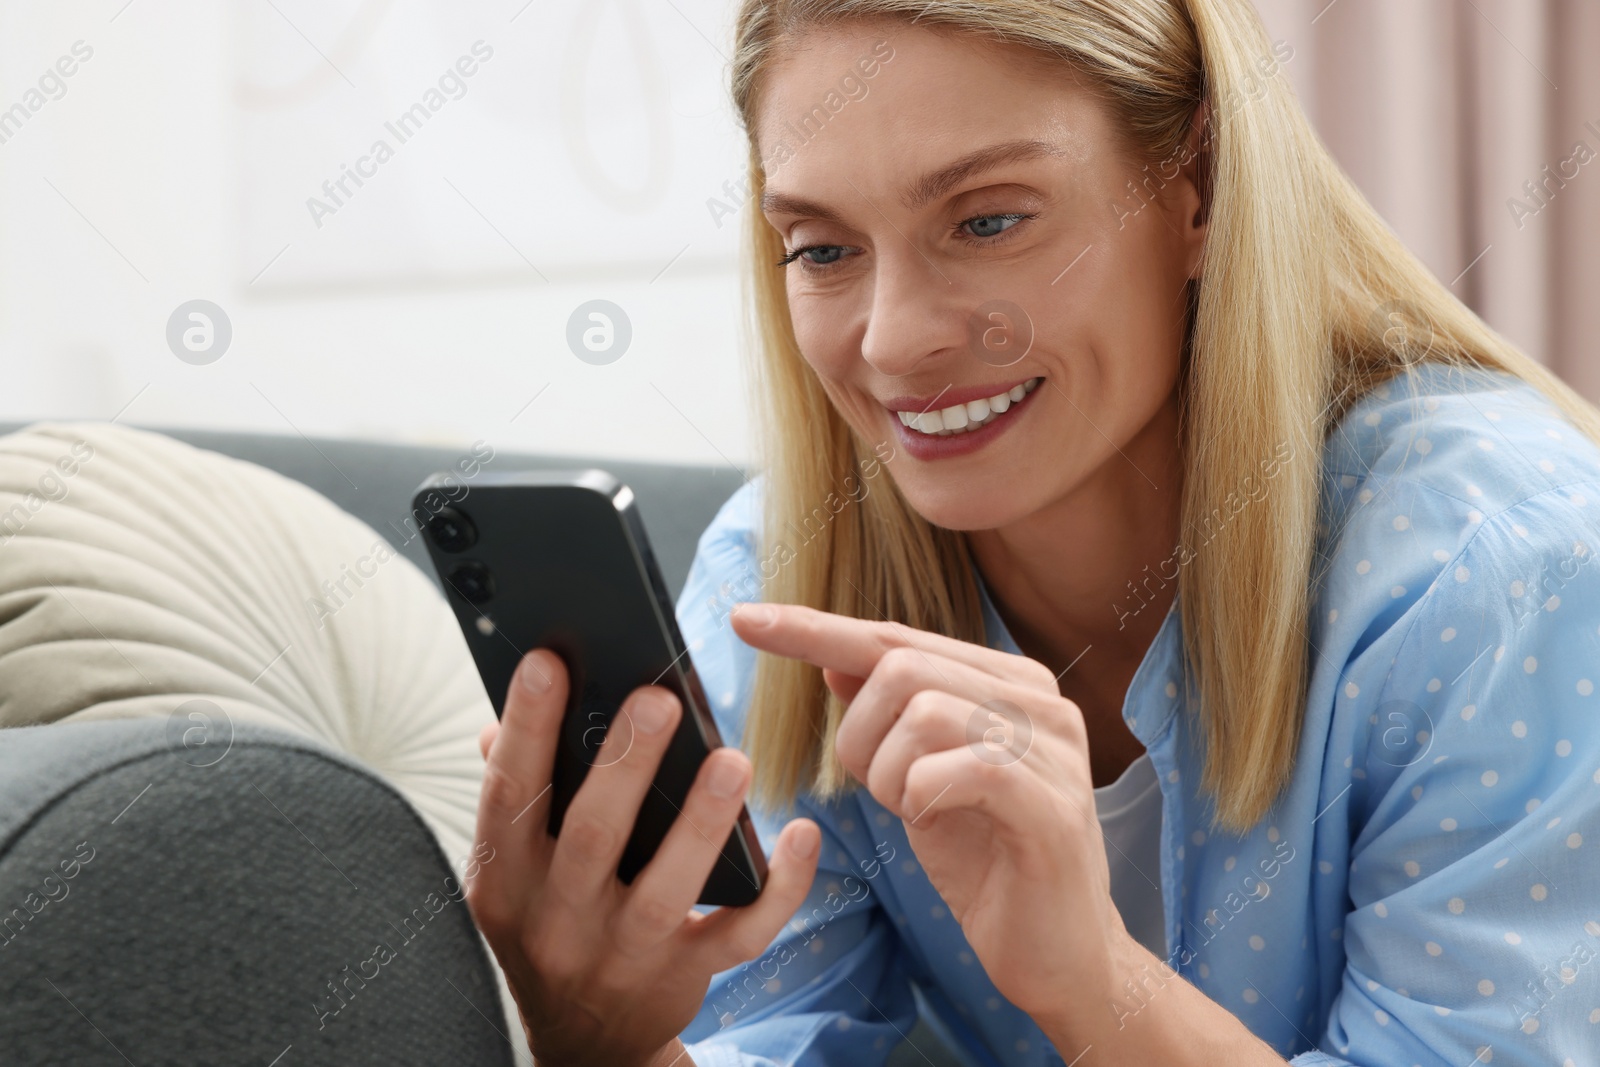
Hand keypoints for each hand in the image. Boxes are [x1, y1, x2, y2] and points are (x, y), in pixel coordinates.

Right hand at [466, 648, 821, 1066]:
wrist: (585, 1038)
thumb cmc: (553, 918)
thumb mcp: (515, 868)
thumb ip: (514, 792)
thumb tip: (506, 717)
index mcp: (508, 877)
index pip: (508, 794)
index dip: (526, 727)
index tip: (549, 661)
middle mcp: (558, 918)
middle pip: (591, 836)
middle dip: (625, 765)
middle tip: (659, 699)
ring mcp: (623, 952)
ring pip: (665, 889)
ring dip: (701, 822)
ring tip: (733, 761)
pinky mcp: (685, 974)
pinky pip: (740, 934)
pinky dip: (781, 888)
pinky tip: (803, 835)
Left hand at [730, 601, 1124, 1026]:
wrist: (1060, 954)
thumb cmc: (988, 863)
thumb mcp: (919, 780)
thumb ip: (887, 718)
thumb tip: (832, 659)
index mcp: (1008, 682)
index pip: (896, 636)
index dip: (814, 628)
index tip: (743, 618)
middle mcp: (1039, 699)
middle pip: (901, 666)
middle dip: (857, 734)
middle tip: (879, 791)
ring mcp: (1053, 748)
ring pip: (922, 712)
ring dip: (888, 773)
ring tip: (913, 813)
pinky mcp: (1051, 804)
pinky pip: (958, 768)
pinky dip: (919, 795)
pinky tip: (931, 821)